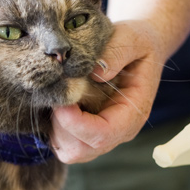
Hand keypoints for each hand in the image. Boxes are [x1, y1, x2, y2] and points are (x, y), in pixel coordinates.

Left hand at [50, 20, 165, 163]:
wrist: (136, 50)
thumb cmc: (136, 43)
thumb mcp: (133, 38)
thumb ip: (117, 53)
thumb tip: (95, 73)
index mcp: (132, 115)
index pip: (103, 135)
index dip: (76, 124)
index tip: (60, 102)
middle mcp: (117, 132)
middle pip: (82, 150)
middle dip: (61, 127)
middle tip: (56, 96)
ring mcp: (100, 136)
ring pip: (69, 151)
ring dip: (55, 128)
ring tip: (58, 98)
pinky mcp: (84, 133)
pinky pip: (62, 144)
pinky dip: (53, 128)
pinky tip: (56, 103)